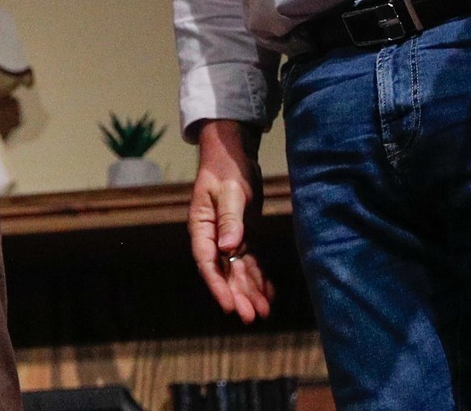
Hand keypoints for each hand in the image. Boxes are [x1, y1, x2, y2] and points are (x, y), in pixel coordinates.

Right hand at [189, 119, 274, 323]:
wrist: (233, 154)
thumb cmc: (226, 169)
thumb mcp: (229, 191)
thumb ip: (229, 219)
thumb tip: (228, 247)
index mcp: (201, 226)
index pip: (207, 262)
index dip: (217, 285)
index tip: (228, 306)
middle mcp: (212, 237)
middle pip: (223, 272)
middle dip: (236, 295)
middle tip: (250, 317)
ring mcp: (228, 237)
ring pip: (238, 270)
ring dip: (249, 291)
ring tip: (263, 312)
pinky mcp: (243, 235)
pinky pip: (250, 261)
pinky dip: (259, 277)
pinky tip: (269, 293)